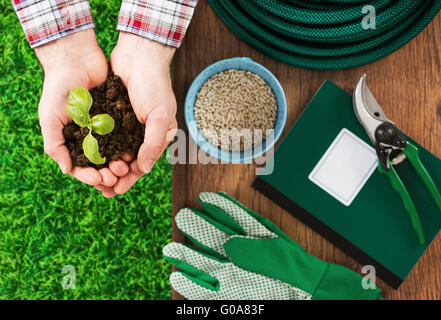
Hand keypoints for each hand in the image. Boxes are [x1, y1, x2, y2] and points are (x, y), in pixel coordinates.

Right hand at [36, 29, 127, 186]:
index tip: (98, 179)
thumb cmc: (58, 89)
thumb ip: (55, 145)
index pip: (81, 166)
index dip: (89, 176)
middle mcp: (89, 136)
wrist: (76, 60)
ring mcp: (104, 127)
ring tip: (125, 167)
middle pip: (100, 164)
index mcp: (71, 140)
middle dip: (108, 173)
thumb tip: (66, 170)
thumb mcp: (50, 118)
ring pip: (115, 153)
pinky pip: (126, 136)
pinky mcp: (118, 117)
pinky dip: (129, 146)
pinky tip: (133, 153)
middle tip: (116, 176)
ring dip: (119, 163)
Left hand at [101, 32, 176, 196]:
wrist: (138, 55)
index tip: (116, 190)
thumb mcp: (159, 116)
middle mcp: (142, 133)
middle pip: (128, 161)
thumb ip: (152, 144)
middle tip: (103, 188)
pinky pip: (105, 136)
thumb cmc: (154, 85)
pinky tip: (88, 157)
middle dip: (116, 176)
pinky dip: (98, 148)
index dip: (130, 179)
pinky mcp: (113, 115)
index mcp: (158, 135)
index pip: (144, 163)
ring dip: (106, 165)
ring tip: (95, 177)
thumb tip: (143, 169)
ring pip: (115, 151)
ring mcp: (127, 124)